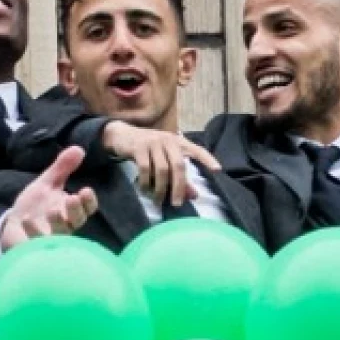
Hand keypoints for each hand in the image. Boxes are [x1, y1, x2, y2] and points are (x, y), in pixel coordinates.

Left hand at [0, 147, 99, 250]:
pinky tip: (27, 220)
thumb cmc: (36, 206)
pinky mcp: (34, 246)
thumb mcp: (48, 183)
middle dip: (76, 211)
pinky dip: (32, 232)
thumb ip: (62, 168)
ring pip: (59, 234)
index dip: (89, 202)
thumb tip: (78, 148)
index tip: (86, 190)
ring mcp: (50, 238)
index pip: (87, 209)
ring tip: (53, 210)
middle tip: (72, 199)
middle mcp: (64, 226)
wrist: (13, 225)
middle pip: (77, 221)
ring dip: (58, 222)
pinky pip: (36, 243)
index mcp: (71, 211)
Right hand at [100, 122, 220, 206]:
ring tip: (158, 200)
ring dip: (161, 188)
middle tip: (177, 203)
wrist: (122, 135)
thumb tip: (194, 195)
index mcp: (178, 141)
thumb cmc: (148, 149)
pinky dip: (145, 182)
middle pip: (178, 165)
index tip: (217, 170)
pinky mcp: (138, 148)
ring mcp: (153, 143)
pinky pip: (145, 169)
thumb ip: (179, 176)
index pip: (197, 149)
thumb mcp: (165, 158)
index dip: (208, 159)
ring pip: (162, 169)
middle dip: (179, 186)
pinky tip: (145, 190)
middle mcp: (168, 140)